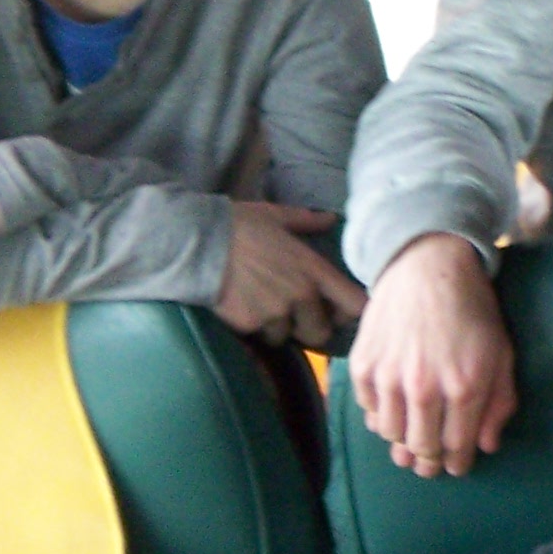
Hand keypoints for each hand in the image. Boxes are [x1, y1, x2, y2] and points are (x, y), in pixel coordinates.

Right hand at [216, 203, 366, 346]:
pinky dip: (255, 329)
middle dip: (309, 328)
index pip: (355, 305)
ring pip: (286, 337)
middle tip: (296, 317)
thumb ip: (307, 221)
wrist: (197, 243)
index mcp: (314, 269)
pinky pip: (259, 337)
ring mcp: (275, 313)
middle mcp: (301, 295)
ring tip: (265, 310)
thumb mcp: (277, 216)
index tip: (338, 311)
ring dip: (279, 330)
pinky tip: (244, 310)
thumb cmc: (240, 225)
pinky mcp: (249, 325)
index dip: (350, 313)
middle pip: (320, 333)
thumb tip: (330, 218)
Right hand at [349, 233, 518, 477]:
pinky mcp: (364, 366)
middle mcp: (425, 388)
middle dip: (429, 461)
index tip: (456, 466)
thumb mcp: (502, 353)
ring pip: (391, 435)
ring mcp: (389, 378)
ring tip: (412, 438)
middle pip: (421, 449)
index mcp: (465, 386)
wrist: (428, 268)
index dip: (456, 463)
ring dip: (403, 442)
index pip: (457, 447)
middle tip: (431, 462)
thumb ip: (499, 403)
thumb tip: (486, 446)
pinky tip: (394, 410)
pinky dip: (381, 417)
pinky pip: (368, 412)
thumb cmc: (472, 311)